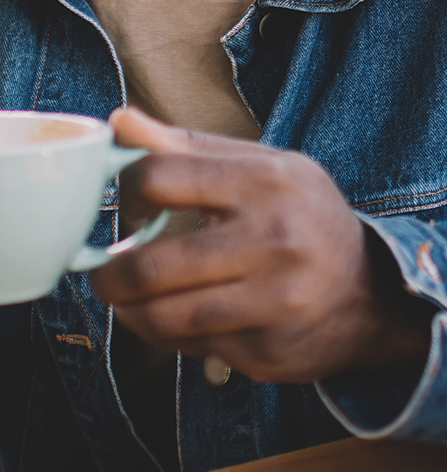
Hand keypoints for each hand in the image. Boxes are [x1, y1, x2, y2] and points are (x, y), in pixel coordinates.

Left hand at [90, 109, 432, 384]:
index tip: (124, 202)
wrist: (372, 292)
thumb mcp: (258, 166)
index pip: (159, 177)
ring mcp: (274, 301)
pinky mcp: (269, 349)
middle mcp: (273, 241)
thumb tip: (118, 121)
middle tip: (100, 276)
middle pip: (153, 265)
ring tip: (122, 301)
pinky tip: (168, 320)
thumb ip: (185, 146)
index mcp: (264, 182)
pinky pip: (192, 346)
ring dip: (129, 312)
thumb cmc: (299, 216)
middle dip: (110, 276)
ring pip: (166, 316)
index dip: (126, 189)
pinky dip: (167, 336)